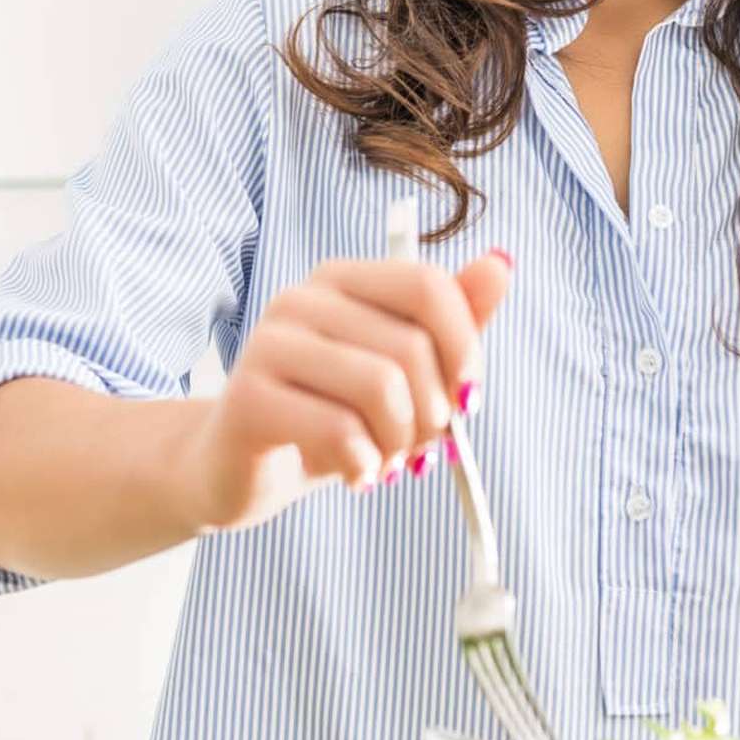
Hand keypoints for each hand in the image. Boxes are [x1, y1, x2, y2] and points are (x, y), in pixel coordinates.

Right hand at [179, 250, 515, 530]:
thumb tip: (501, 265)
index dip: (465, 349)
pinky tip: (356, 474)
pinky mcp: (248, 398)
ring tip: (385, 462)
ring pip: (380, 388)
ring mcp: (267, 344)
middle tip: (420, 447)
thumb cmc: (327, 416)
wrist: (239, 470)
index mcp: (341, 279)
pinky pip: (340, 430)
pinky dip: (365, 465)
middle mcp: (300, 300)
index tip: (467, 400)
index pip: (428, 286)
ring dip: (400, 443)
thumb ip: (450, 321)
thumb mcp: (399, 372)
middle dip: (434, 413)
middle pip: (410, 346)